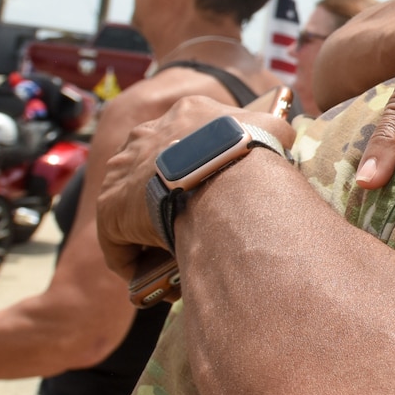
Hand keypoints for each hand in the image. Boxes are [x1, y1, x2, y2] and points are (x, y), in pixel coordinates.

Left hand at [97, 96, 298, 276]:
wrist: (222, 173)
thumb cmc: (249, 151)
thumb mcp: (270, 128)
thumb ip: (272, 129)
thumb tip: (283, 134)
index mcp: (183, 115)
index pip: (184, 140)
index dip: (197, 168)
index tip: (211, 194)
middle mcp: (146, 135)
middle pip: (152, 169)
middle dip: (168, 196)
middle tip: (193, 225)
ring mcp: (123, 171)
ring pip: (132, 204)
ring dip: (149, 229)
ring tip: (175, 257)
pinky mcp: (110, 207)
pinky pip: (117, 240)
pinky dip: (135, 261)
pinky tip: (154, 279)